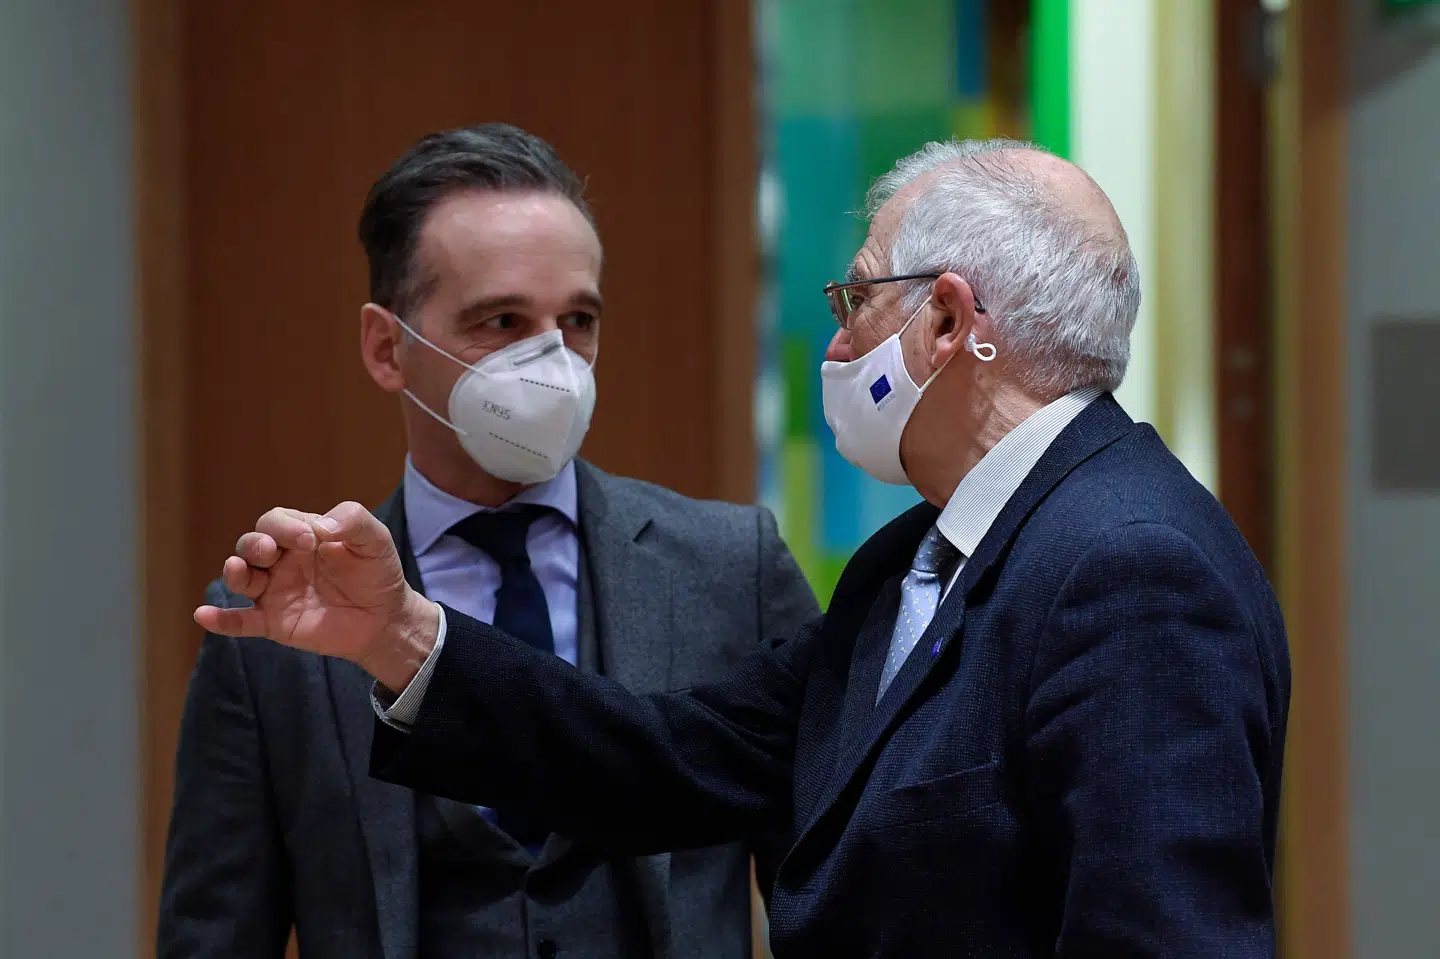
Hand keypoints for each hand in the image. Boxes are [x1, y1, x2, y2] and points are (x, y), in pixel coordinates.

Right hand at [194, 501, 439, 690]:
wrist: (386, 619)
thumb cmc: (377, 573)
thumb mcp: (375, 539)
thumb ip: (352, 520)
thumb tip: (318, 527)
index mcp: (301, 536)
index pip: (275, 522)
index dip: (284, 527)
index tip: (310, 540)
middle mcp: (281, 562)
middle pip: (250, 545)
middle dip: (254, 545)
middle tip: (271, 552)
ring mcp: (275, 592)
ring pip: (241, 578)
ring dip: (235, 573)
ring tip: (237, 570)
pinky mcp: (274, 623)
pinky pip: (241, 622)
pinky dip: (221, 620)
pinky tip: (204, 615)